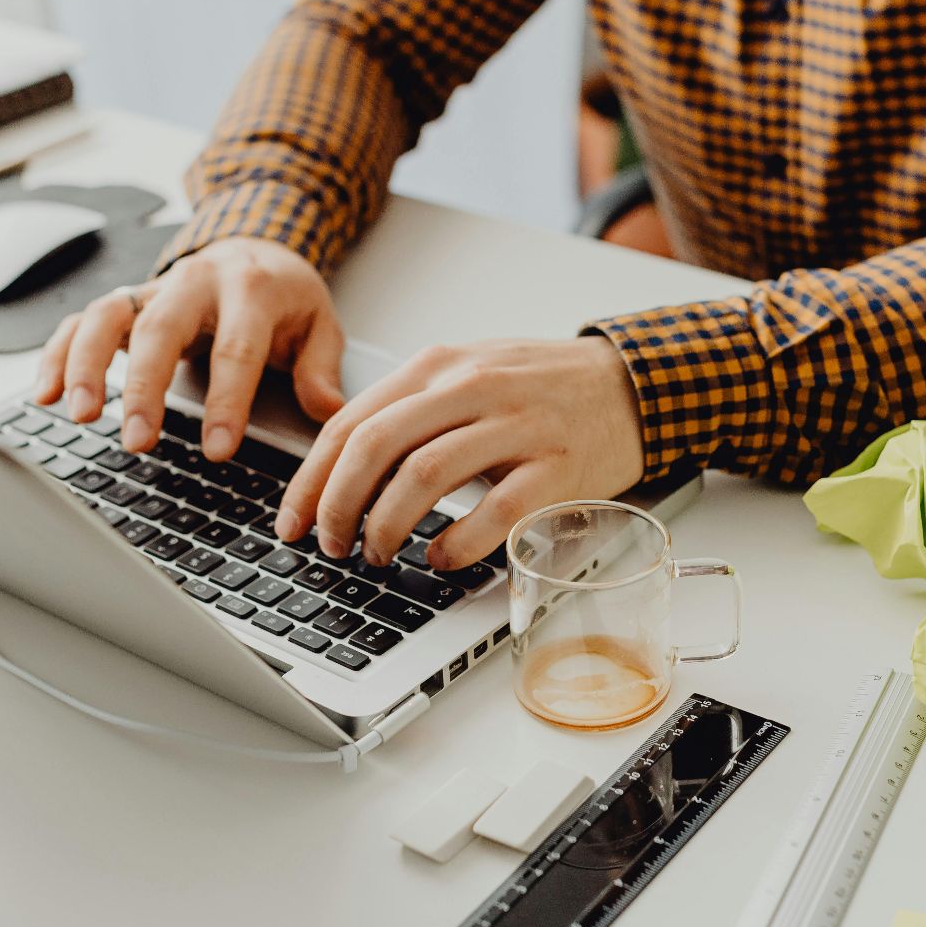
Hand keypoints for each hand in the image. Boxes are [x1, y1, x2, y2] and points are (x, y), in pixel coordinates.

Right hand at [34, 238, 346, 456]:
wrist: (257, 246)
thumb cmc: (286, 296)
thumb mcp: (320, 324)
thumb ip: (320, 368)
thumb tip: (327, 412)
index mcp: (250, 288)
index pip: (236, 348)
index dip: (226, 400)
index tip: (218, 450)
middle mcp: (194, 282)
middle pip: (161, 329)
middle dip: (146, 387)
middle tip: (138, 440)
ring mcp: (153, 289)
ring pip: (107, 314)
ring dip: (88, 365)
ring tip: (82, 416)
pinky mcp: (125, 301)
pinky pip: (81, 320)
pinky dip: (58, 354)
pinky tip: (45, 395)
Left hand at [276, 337, 646, 570]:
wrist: (632, 384)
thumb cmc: (541, 390)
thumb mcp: (467, 376)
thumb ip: (409, 410)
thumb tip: (339, 468)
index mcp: (439, 367)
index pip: (350, 422)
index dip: (311, 479)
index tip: (293, 521)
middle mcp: (472, 388)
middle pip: (375, 447)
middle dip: (338, 505)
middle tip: (331, 545)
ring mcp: (516, 425)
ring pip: (424, 476)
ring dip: (386, 526)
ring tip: (378, 554)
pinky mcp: (556, 466)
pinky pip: (494, 512)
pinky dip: (457, 544)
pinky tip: (441, 559)